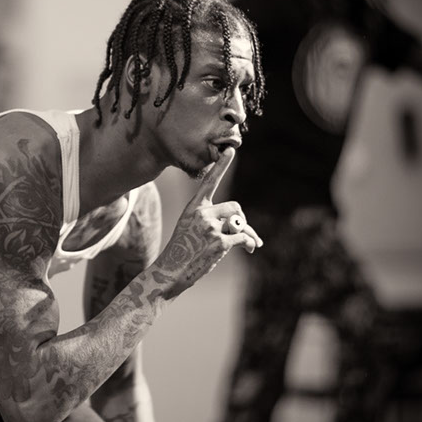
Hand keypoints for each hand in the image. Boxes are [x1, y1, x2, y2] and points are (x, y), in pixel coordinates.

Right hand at [154, 148, 262, 295]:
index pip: (209, 182)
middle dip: (242, 220)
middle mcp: (202, 213)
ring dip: (248, 234)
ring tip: (250, 244)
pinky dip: (250, 243)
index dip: (221, 166)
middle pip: (235, 207)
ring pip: (240, 223)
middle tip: (246, 233)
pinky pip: (243, 237)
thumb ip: (213, 222)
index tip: (230, 150)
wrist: (171, 271)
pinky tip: (250, 248)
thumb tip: (244, 228)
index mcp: (194, 207)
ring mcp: (210, 227)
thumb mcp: (191, 229)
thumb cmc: (182, 252)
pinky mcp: (219, 242)